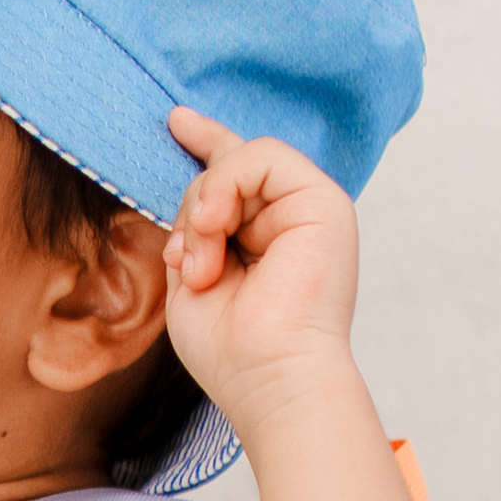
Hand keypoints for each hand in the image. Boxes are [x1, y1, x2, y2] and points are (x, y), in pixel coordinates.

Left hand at [159, 107, 361, 424]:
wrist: (271, 378)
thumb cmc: (230, 348)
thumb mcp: (191, 275)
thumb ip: (192, 229)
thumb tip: (195, 196)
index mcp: (264, 238)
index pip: (236, 175)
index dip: (207, 142)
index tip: (176, 122)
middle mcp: (290, 219)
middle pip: (225, 169)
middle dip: (191, 209)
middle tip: (184, 261)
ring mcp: (310, 208)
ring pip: (238, 160)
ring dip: (203, 209)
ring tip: (202, 262)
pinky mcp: (325, 201)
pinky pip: (261, 156)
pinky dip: (224, 188)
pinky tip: (213, 229)